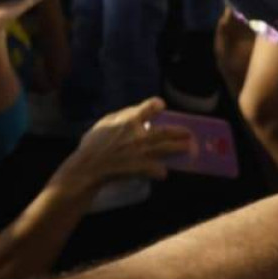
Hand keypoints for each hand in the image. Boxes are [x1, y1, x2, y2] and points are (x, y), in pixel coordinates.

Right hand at [58, 98, 194, 190]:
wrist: (87, 167)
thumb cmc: (92, 144)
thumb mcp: (105, 123)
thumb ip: (122, 116)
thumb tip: (136, 113)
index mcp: (129, 120)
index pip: (149, 107)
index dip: (156, 105)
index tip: (161, 106)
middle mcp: (139, 134)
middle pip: (165, 131)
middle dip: (179, 131)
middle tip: (189, 133)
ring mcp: (142, 151)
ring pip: (166, 148)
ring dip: (179, 148)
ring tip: (188, 148)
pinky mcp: (140, 167)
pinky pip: (156, 169)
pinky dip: (160, 171)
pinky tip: (164, 172)